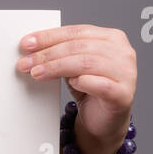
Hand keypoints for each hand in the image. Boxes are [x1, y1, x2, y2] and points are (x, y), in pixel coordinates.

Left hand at [16, 24, 136, 153]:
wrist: (104, 121)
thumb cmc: (89, 89)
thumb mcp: (73, 66)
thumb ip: (61, 53)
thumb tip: (31, 48)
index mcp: (111, 38)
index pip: (77, 32)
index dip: (50, 36)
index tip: (26, 43)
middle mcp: (123, 52)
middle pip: (79, 47)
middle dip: (48, 54)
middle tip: (26, 62)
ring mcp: (127, 73)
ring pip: (87, 63)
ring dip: (57, 67)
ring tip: (36, 73)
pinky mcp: (124, 94)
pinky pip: (102, 85)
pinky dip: (84, 82)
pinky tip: (72, 82)